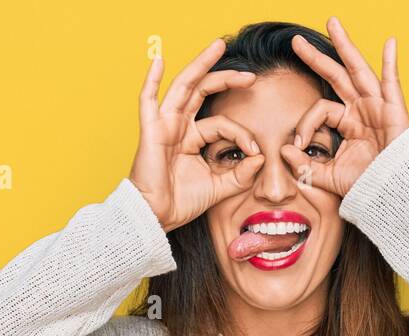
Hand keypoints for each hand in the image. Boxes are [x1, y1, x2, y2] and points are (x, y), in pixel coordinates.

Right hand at [129, 39, 265, 232]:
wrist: (157, 216)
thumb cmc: (182, 202)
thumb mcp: (220, 187)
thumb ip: (241, 174)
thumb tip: (261, 157)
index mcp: (194, 139)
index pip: (223, 124)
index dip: (242, 134)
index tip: (256, 151)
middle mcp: (180, 127)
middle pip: (203, 92)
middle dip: (226, 79)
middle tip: (250, 74)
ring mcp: (164, 125)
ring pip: (184, 87)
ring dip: (201, 65)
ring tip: (218, 46)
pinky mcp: (151, 130)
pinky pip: (148, 100)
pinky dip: (152, 79)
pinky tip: (159, 60)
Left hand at [279, 17, 408, 198]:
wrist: (391, 196)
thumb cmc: (365, 187)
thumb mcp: (327, 177)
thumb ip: (305, 165)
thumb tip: (284, 149)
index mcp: (348, 123)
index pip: (320, 110)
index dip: (306, 123)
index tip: (299, 143)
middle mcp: (362, 110)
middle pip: (336, 76)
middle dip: (317, 58)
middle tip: (296, 42)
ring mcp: (378, 107)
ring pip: (358, 70)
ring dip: (345, 46)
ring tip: (333, 23)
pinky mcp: (394, 111)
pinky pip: (391, 83)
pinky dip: (391, 63)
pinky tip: (390, 43)